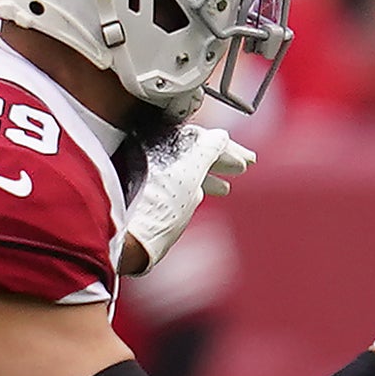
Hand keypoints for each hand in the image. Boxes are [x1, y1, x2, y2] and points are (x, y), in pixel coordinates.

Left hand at [123, 125, 252, 273]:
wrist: (127, 239)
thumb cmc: (156, 207)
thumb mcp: (190, 174)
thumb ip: (207, 150)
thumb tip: (220, 136)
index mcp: (157, 142)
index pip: (199, 137)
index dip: (227, 148)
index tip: (248, 161)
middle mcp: (148, 153)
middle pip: (191, 150)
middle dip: (221, 160)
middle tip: (245, 167)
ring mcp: (143, 174)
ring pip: (183, 167)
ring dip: (209, 175)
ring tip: (227, 186)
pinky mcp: (140, 192)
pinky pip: (173, 180)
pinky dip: (190, 186)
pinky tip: (203, 194)